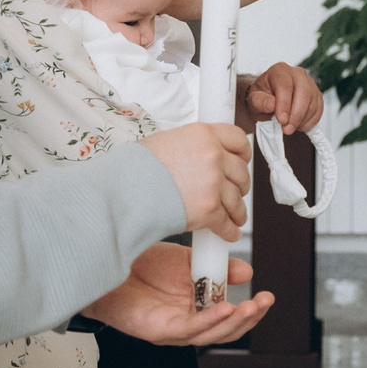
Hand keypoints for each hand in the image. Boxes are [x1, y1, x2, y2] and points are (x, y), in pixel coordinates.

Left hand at [83, 242, 274, 344]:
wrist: (104, 263)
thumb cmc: (138, 266)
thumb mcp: (187, 261)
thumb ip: (216, 268)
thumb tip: (247, 272)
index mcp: (195, 307)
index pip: (229, 316)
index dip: (251, 310)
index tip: (267, 297)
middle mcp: (186, 322)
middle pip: (225, 330)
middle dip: (249, 318)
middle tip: (265, 302)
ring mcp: (173, 329)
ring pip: (211, 334)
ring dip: (234, 321)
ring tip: (251, 307)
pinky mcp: (159, 331)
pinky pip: (190, 329)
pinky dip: (209, 320)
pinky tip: (225, 309)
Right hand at [141, 122, 249, 238]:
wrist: (124, 193)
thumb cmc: (135, 169)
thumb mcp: (165, 142)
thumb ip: (191, 146)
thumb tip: (201, 155)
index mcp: (203, 135)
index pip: (239, 140)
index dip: (243, 154)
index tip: (242, 161)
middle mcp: (213, 157)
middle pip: (241, 173)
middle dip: (240, 185)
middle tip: (234, 191)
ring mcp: (213, 184)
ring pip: (238, 201)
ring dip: (237, 211)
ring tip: (233, 216)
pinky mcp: (209, 211)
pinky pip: (227, 223)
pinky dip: (229, 231)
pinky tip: (228, 232)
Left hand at [243, 62, 323, 133]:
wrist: (269, 100)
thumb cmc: (262, 98)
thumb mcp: (254, 100)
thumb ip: (260, 102)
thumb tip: (271, 105)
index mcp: (279, 71)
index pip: (285, 86)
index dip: (284, 105)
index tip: (281, 120)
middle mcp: (297, 74)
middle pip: (304, 93)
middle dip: (296, 115)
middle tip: (287, 129)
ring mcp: (310, 83)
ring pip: (313, 103)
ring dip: (302, 120)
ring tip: (289, 128)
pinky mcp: (317, 95)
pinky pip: (318, 110)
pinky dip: (310, 122)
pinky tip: (298, 125)